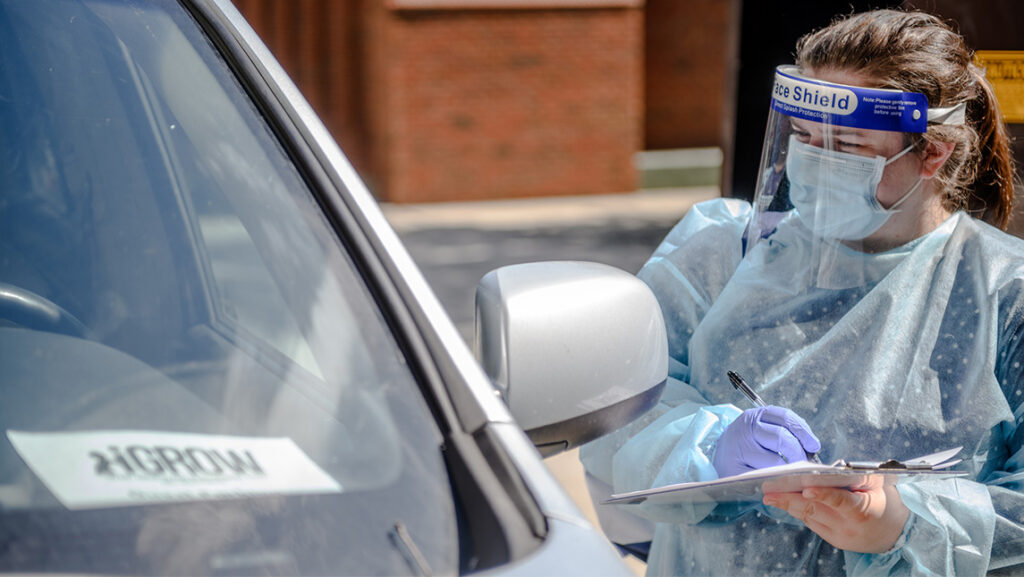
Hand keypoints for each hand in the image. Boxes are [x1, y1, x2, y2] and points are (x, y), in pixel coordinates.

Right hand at [712, 405, 820, 476]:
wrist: (720, 456)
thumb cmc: (748, 444)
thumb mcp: (762, 430)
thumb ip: (784, 431)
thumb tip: (811, 446)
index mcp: (753, 417)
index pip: (785, 417)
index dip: (803, 431)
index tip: (813, 445)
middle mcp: (744, 430)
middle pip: (782, 438)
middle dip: (798, 452)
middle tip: (803, 463)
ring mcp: (738, 451)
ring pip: (775, 462)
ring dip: (788, 469)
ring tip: (789, 472)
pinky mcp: (735, 471)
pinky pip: (765, 478)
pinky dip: (775, 481)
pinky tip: (776, 480)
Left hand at [763, 477, 909, 553]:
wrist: (891, 532)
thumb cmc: (882, 501)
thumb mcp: (877, 486)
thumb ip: (857, 477)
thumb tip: (832, 469)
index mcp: (863, 511)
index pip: (840, 502)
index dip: (823, 496)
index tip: (806, 490)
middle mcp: (849, 526)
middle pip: (816, 511)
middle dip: (790, 499)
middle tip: (770, 491)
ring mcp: (839, 536)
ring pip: (809, 517)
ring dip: (788, 505)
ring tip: (770, 496)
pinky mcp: (832, 539)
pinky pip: (811, 522)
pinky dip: (797, 510)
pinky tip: (783, 501)